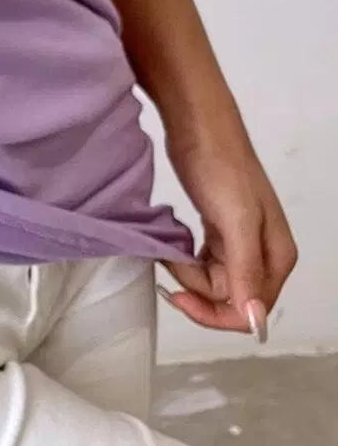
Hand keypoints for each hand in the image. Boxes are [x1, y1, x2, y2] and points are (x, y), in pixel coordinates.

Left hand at [159, 136, 297, 342]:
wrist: (198, 126)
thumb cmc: (220, 168)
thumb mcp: (235, 220)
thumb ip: (245, 269)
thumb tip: (254, 319)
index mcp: (277, 257)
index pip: (251, 311)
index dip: (215, 314)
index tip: (179, 295)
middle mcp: (263, 255)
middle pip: (229, 299)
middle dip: (196, 288)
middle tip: (171, 261)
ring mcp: (240, 244)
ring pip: (212, 283)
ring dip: (187, 274)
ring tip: (169, 248)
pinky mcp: (218, 232)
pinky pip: (203, 264)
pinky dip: (185, 261)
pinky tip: (173, 246)